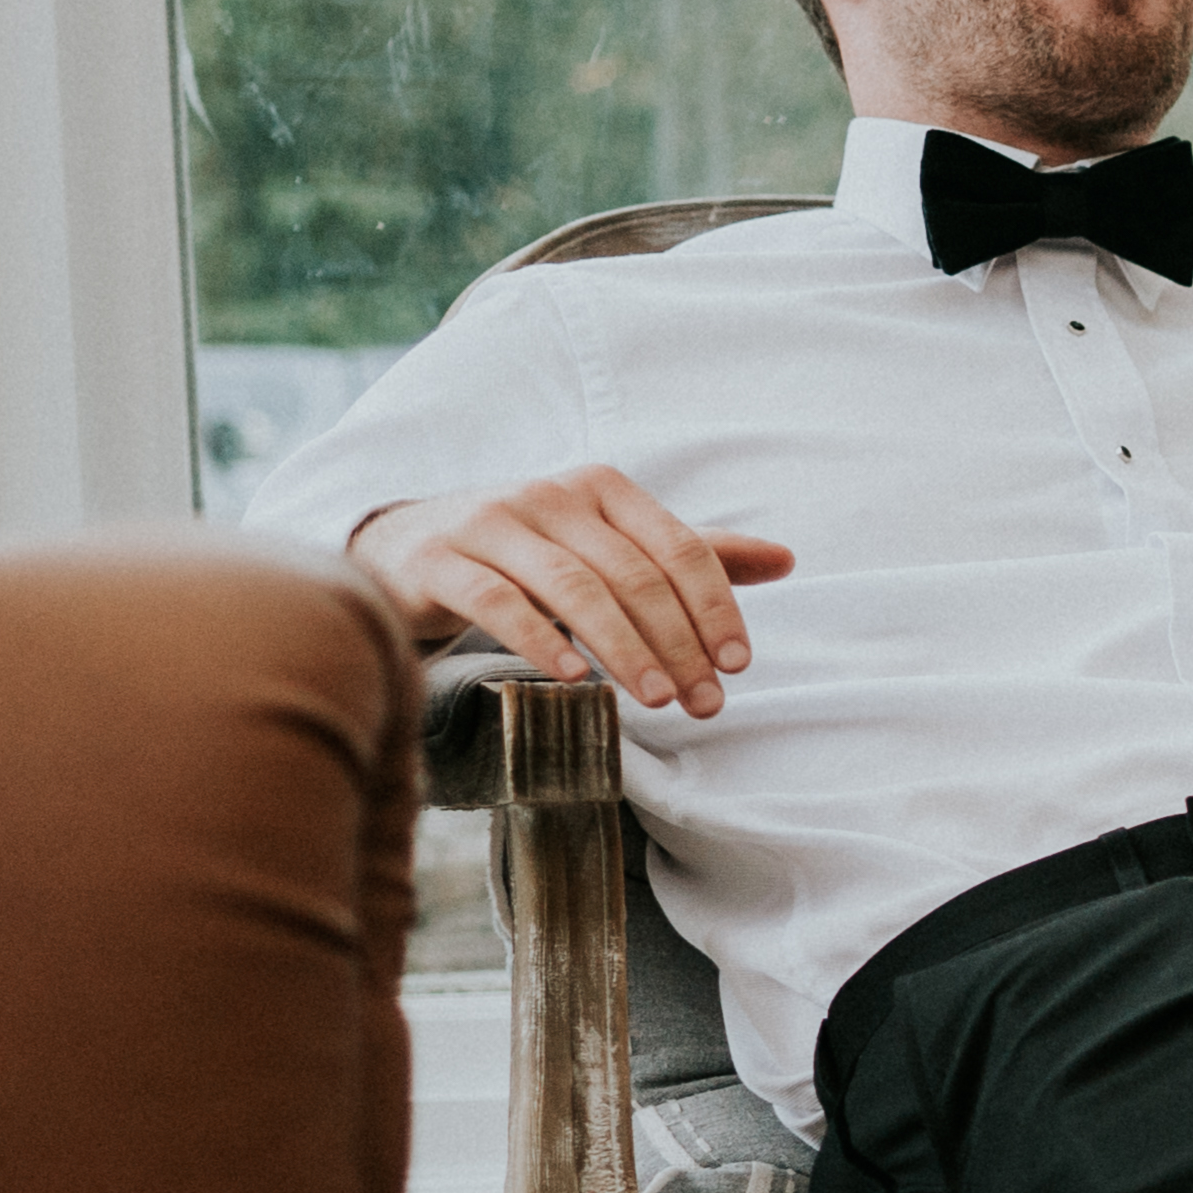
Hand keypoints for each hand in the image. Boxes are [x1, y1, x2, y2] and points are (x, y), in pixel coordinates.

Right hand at [349, 466, 791, 716]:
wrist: (404, 548)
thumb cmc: (528, 553)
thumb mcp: (608, 545)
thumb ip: (689, 554)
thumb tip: (787, 559)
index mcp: (602, 489)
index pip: (678, 547)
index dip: (716, 607)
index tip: (739, 665)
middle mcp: (549, 496)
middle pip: (632, 575)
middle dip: (678, 644)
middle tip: (706, 703)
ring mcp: (490, 524)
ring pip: (573, 589)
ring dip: (624, 649)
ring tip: (659, 700)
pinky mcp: (439, 561)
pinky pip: (499, 601)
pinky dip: (541, 641)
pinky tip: (574, 679)